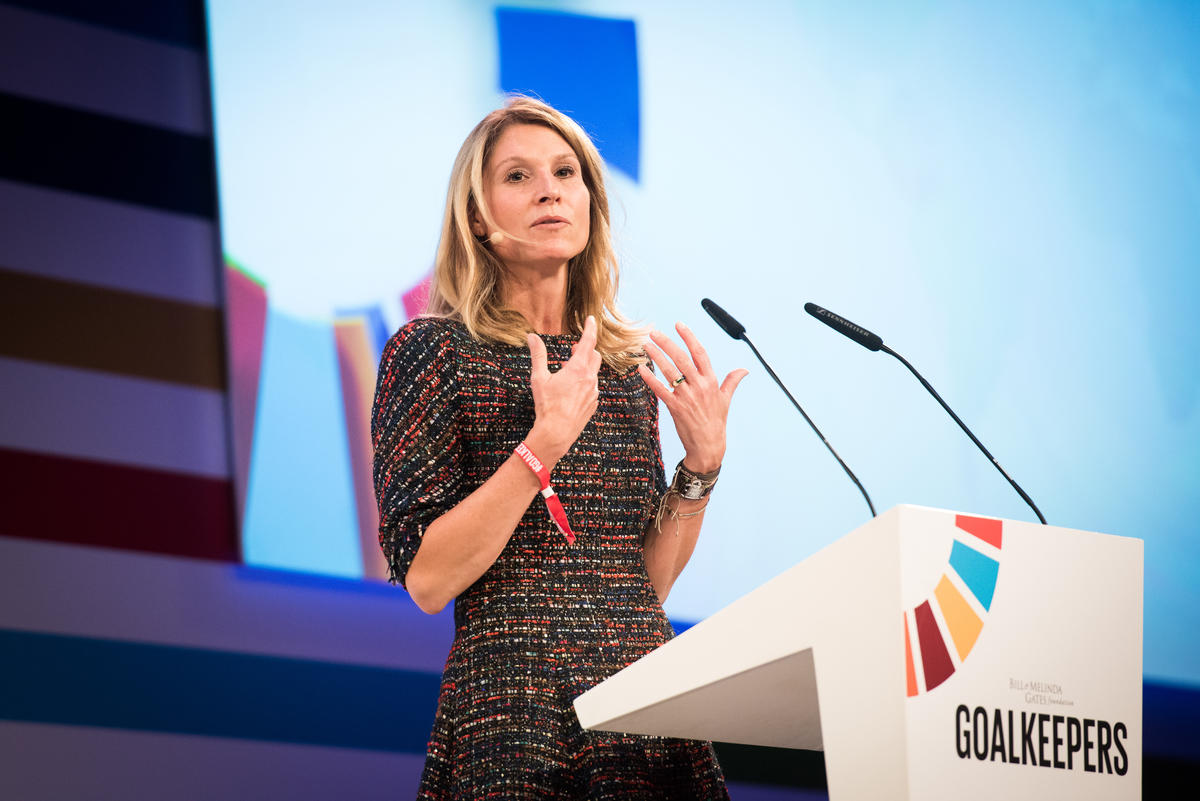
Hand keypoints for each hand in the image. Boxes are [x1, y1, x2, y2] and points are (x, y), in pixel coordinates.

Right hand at [526, 315, 600, 463]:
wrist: (556, 433)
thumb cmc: (547, 406)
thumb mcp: (539, 378)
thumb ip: (538, 355)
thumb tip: (532, 337)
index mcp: (578, 369)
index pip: (588, 342)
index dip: (590, 328)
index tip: (591, 319)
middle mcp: (590, 379)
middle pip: (594, 356)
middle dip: (586, 349)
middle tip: (573, 349)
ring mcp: (594, 392)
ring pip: (593, 372)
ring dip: (584, 367)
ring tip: (568, 371)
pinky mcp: (593, 404)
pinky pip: (593, 387)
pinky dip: (584, 382)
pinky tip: (571, 390)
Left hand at [638, 323, 747, 472]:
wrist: (708, 446)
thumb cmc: (716, 422)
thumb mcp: (725, 400)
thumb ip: (732, 381)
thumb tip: (744, 370)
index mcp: (711, 381)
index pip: (700, 353)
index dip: (689, 337)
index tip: (679, 324)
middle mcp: (699, 386)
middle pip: (682, 358)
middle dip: (667, 343)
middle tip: (654, 332)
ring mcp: (687, 397)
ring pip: (670, 371)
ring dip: (656, 357)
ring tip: (646, 345)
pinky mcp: (676, 407)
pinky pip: (661, 389)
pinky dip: (650, 378)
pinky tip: (641, 369)